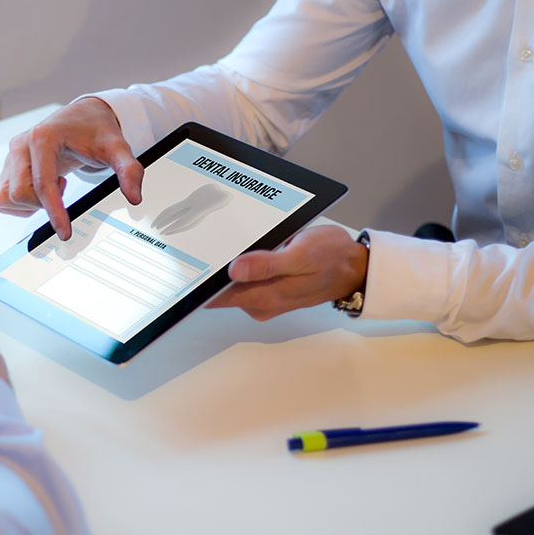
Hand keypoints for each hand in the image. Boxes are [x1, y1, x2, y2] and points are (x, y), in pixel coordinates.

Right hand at [0, 97, 144, 239]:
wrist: (83, 116)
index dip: (54, 212)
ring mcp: (11, 155)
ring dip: (30, 204)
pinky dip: (22, 203)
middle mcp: (21, 145)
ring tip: (53, 186)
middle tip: (65, 188)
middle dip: (43, 204)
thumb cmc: (96, 130)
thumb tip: (134, 197)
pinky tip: (43, 188)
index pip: (42, 184)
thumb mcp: (117, 147)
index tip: (66, 233)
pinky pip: (3, 197)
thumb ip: (129, 170)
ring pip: (6, 197)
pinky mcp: (8, 166)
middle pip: (20, 193)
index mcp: (43, 137)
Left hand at [206, 225, 367, 320]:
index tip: (188, 265)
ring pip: (231, 284)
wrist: (354, 267)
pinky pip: (243, 280)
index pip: (218, 298)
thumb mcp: (302, 255)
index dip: (201, 284)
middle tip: (202, 242)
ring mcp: (263, 298)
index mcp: (265, 297)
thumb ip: (267, 264)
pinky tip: (241, 249)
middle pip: (221, 291)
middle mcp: (260, 303)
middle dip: (211, 269)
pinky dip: (239, 265)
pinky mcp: (267, 290)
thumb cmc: (331, 258)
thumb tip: (235, 270)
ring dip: (225, 265)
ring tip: (220, 240)